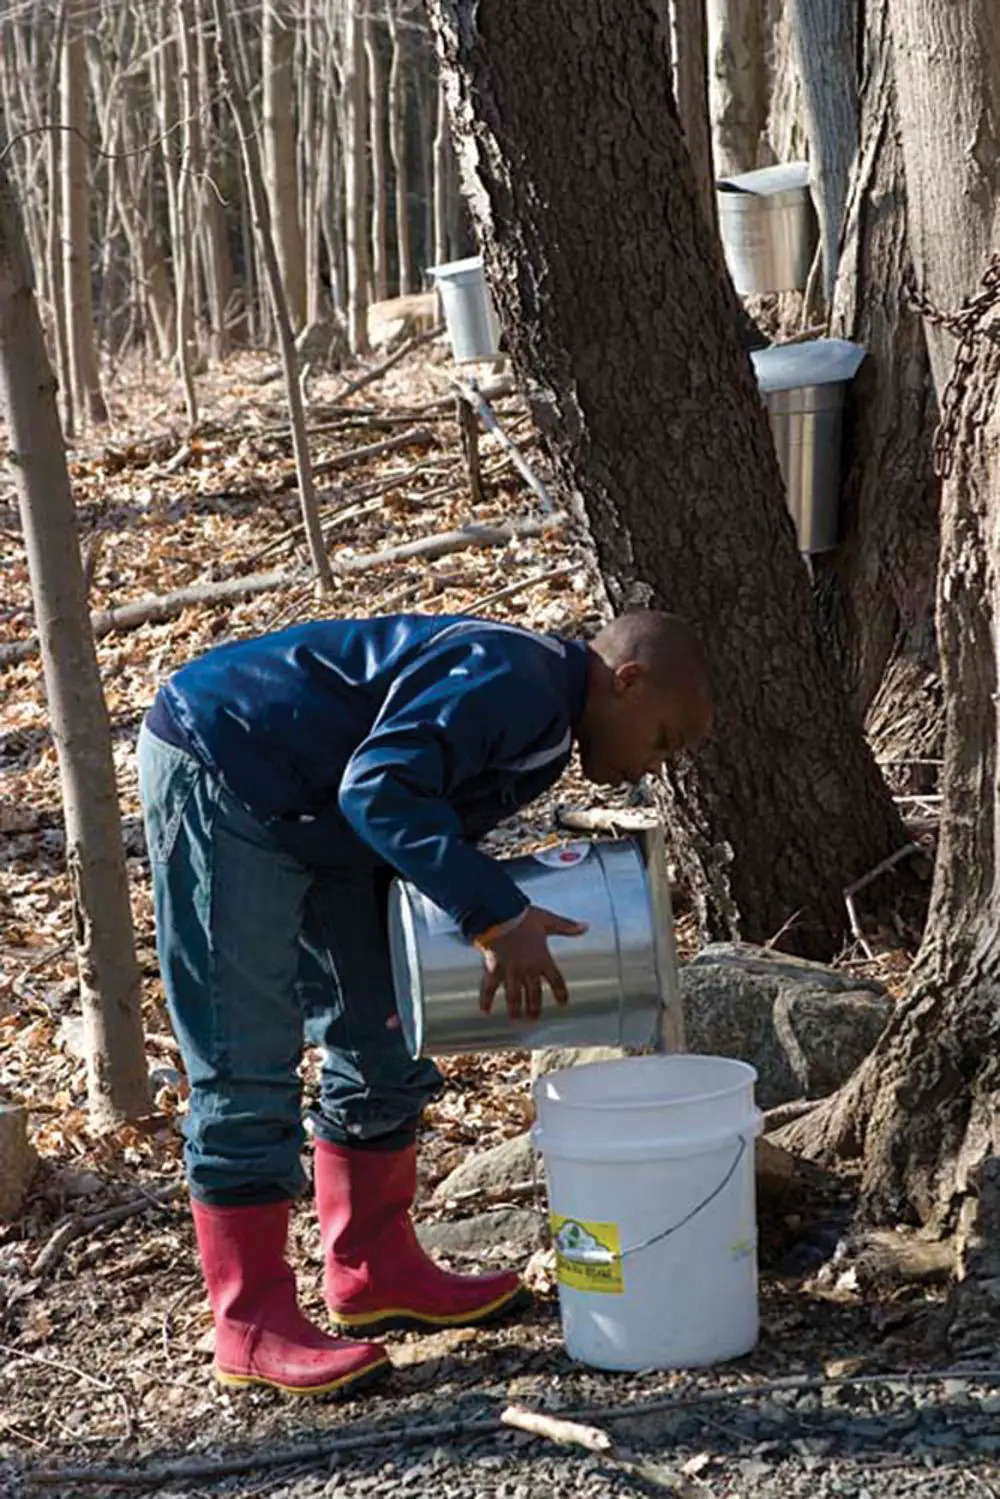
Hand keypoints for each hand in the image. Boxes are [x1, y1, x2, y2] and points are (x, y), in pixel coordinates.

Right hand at [478, 906, 588, 1021]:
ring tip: (516, 1021)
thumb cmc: (524, 917)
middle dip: (534, 1008)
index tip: (563, 1003)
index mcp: (542, 959)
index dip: (560, 992)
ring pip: (514, 996)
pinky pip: (489, 988)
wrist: (499, 915)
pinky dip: (486, 1000)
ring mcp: (511, 971)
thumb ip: (566, 926)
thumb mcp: (548, 920)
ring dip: (515, 1010)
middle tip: (533, 1019)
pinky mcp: (494, 970)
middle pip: (534, 994)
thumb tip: (586, 926)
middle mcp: (528, 969)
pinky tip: (485, 1011)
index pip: (556, 980)